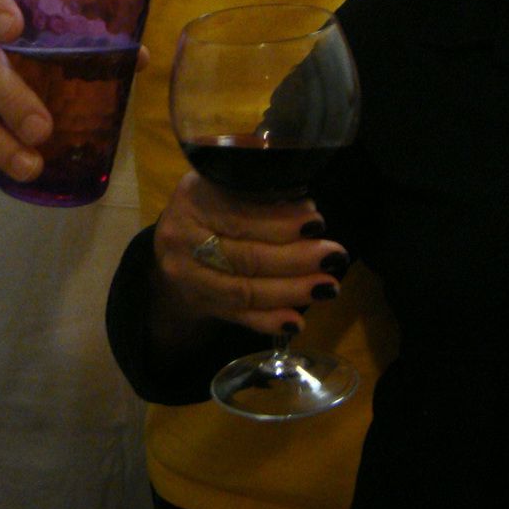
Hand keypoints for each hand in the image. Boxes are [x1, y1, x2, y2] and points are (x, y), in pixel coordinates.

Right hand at [151, 169, 348, 337]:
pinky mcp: (198, 303)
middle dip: (294, 258)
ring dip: (289, 291)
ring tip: (327, 287)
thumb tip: (307, 210)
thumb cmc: (213, 206)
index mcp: (193, 199)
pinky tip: (296, 322)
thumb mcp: (225, 186)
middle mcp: (181, 239)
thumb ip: (258, 196)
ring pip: (242, 290)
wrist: (175, 243)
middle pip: (243, 256)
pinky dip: (268, 321)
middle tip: (334, 256)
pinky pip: (236, 316)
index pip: (238, 215)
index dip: (279, 222)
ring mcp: (187, 276)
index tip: (316, 223)